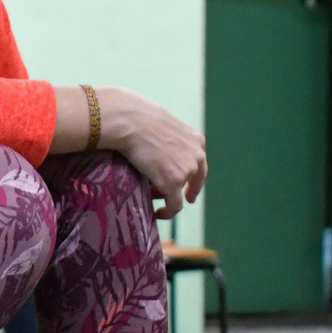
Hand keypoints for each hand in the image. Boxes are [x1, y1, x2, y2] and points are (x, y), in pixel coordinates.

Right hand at [55, 85, 207, 218]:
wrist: (131, 122)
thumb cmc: (139, 118)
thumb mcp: (163, 125)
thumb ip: (169, 139)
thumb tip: (158, 144)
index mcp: (196, 140)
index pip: (200, 162)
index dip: (196, 176)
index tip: (191, 185)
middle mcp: (197, 156)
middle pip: (195, 179)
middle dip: (190, 190)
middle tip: (186, 199)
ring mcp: (186, 171)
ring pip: (179, 191)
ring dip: (168, 195)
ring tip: (153, 196)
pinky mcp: (173, 183)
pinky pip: (174, 205)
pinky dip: (168, 212)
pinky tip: (159, 214)